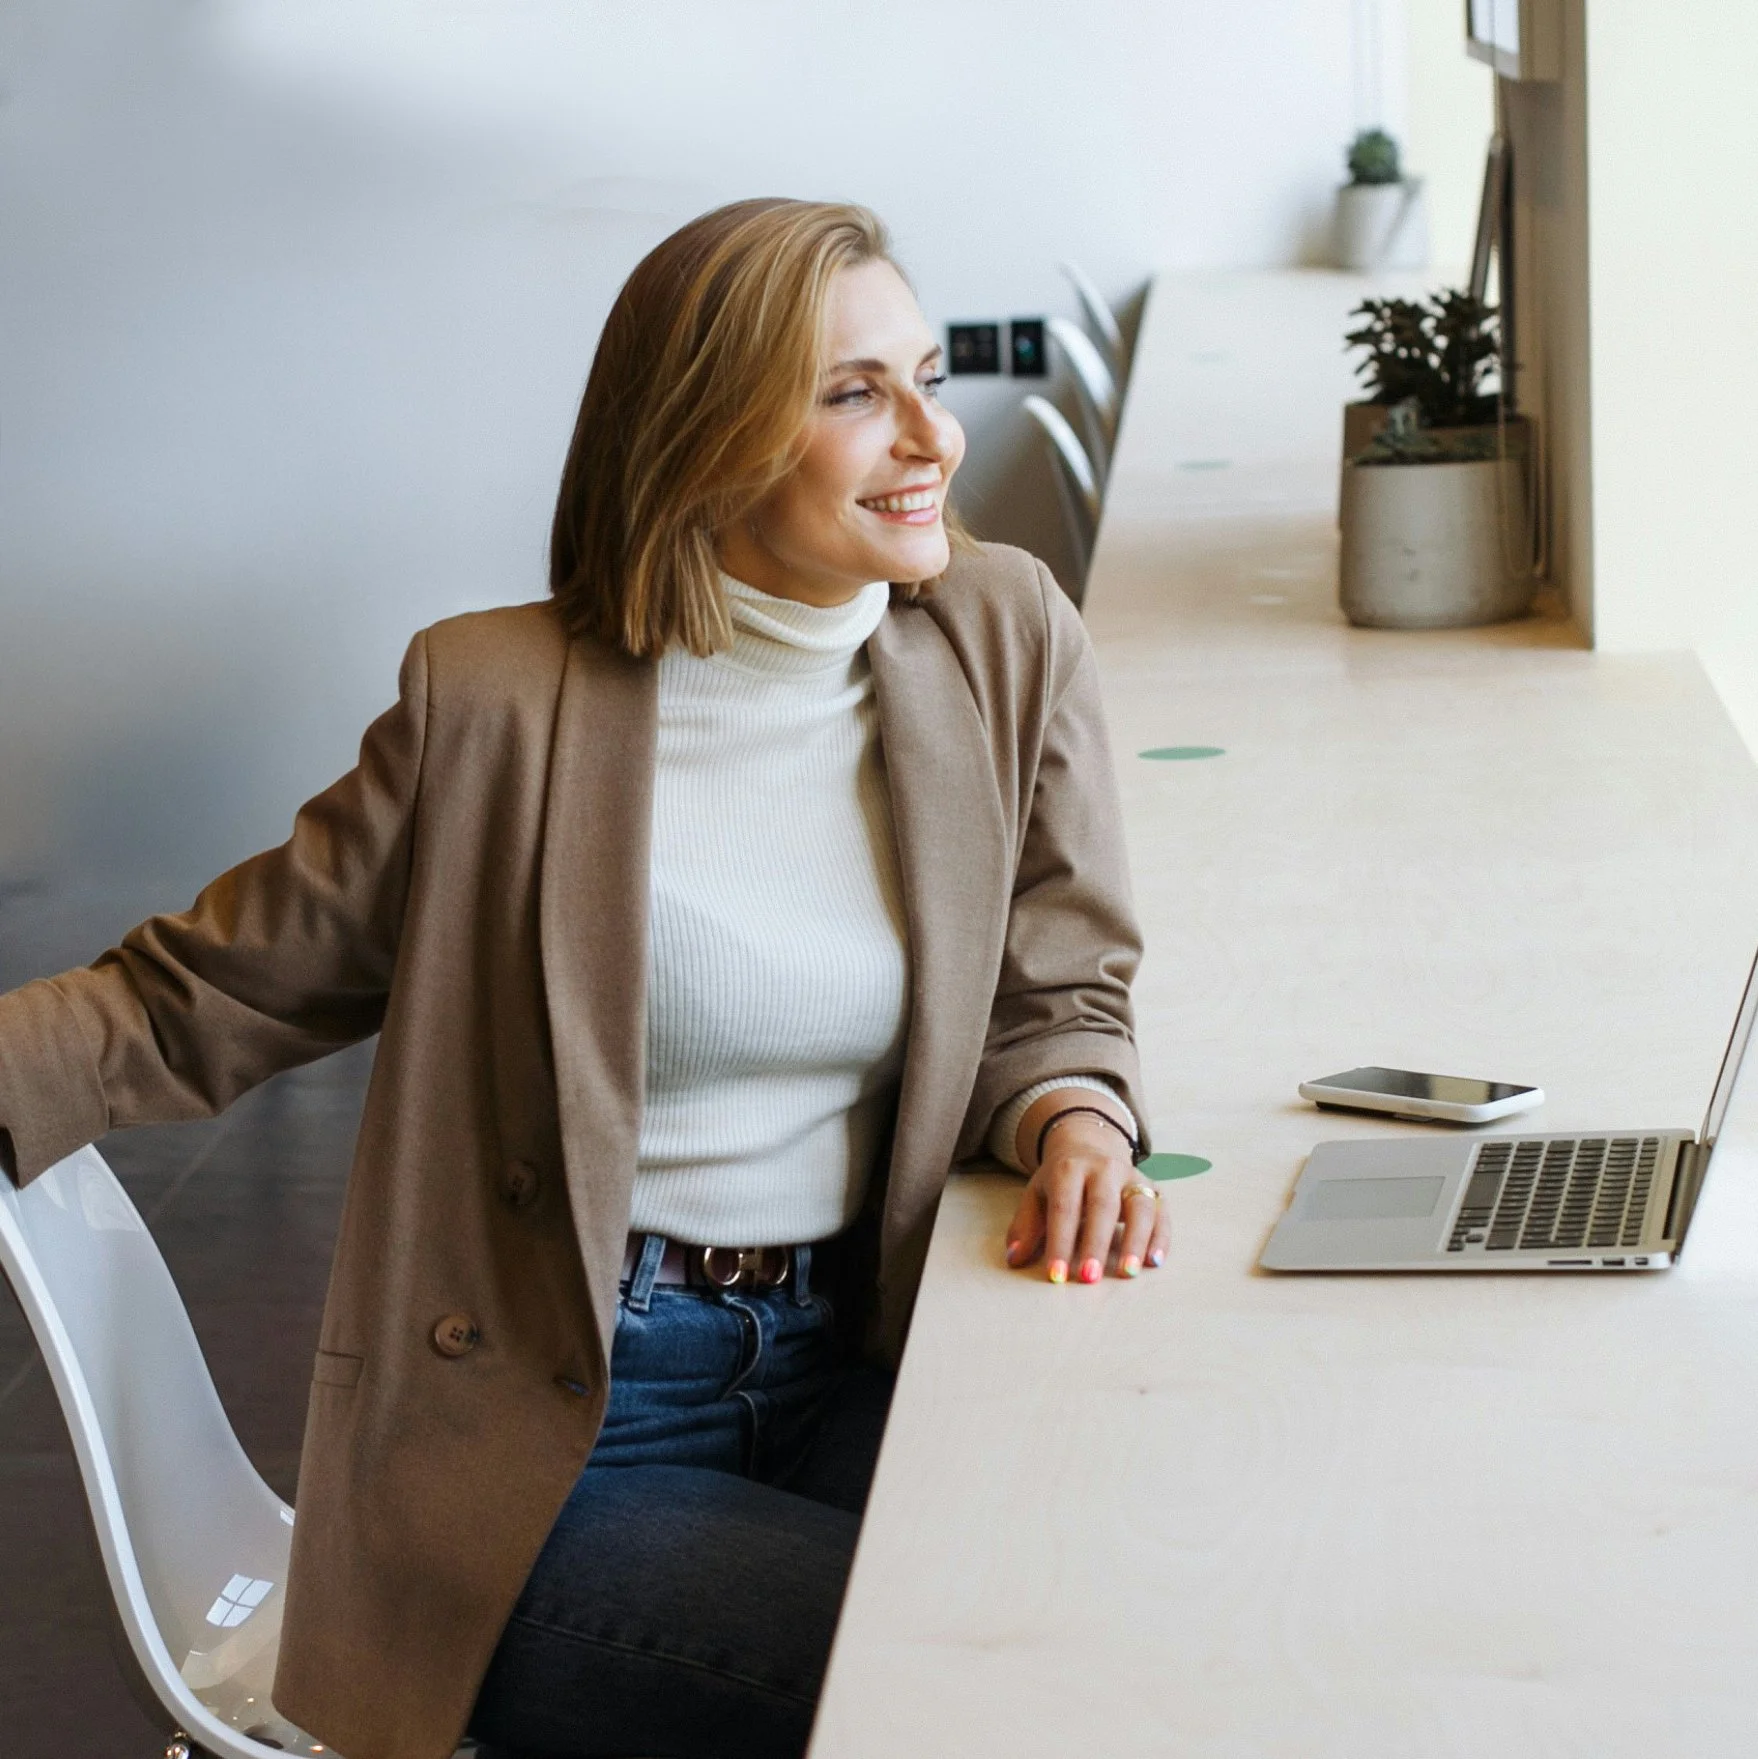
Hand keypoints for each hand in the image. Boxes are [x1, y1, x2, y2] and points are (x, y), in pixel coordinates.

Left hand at [1003, 1096, 1168, 1283]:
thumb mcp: (1037, 1195)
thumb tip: (1013, 1259)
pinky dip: (1161, 1238)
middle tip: (1089, 1278)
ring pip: (1140, 1207)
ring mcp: (1132, 1177)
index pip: (1064, 1208)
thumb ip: (1025, 1227)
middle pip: (1102, 1205)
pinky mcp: (1154, 1189)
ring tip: (1128, 1273)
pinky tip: (1153, 1262)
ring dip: (1135, 1241)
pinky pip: (1162, 1213)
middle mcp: (1104, 1169)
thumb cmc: (1060, 1181)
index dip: (1059, 1242)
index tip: (1056, 1275)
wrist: (1089, 1145)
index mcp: (1069, 1169)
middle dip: (1095, 1243)